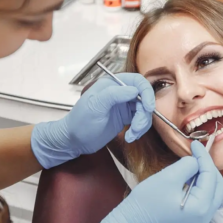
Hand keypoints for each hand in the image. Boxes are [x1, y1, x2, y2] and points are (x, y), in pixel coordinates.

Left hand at [31, 74, 154, 168]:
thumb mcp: (95, 106)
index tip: (148, 107)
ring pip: (144, 111)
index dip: (147, 93)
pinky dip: (139, 130)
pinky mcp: (126, 118)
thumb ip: (114, 95)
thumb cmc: (80, 122)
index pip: (137, 82)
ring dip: (142, 124)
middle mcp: (120, 93)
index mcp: (112, 84)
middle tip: (137, 127)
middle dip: (144, 114)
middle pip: (144, 98)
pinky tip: (130, 137)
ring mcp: (124, 105)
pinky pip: (140, 121)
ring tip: (132, 135)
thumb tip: (135, 90)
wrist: (74, 141)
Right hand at [90, 141, 222, 222]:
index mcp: (201, 206)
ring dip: (207, 177)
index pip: (210, 176)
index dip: (204, 157)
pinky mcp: (194, 220)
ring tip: (194, 164)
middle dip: (209, 168)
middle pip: (218, 186)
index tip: (195, 144)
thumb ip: (188, 165)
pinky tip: (192, 177)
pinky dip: (202, 186)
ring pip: (213, 193)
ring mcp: (201, 220)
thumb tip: (196, 161)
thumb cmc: (147, 201)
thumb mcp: (169, 177)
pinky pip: (205, 200)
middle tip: (197, 154)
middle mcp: (206, 216)